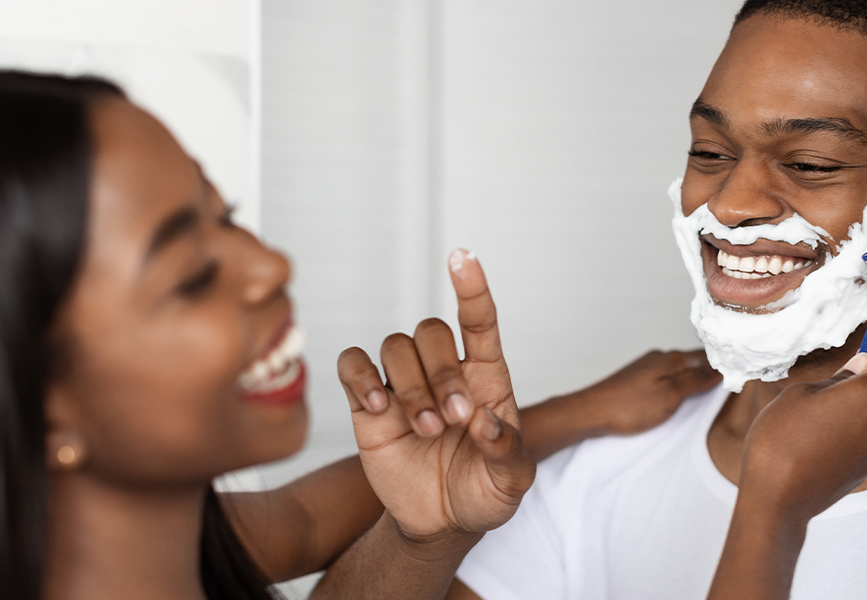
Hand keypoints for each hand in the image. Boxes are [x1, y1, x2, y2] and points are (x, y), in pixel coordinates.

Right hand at [337, 249, 535, 539]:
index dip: (471, 287)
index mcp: (486, 376)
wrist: (442, 523)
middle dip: (443, 374)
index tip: (462, 258)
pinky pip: (353, 365)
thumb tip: (484, 421)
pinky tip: (380, 407)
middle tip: (454, 421)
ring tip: (425, 429)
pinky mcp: (368, 404)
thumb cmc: (483, 492)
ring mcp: (404, 383)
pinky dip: (362, 377)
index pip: (478, 319)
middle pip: (432, 332)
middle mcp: (444, 370)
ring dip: (412, 386)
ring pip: (395, 346)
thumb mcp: (512, 480)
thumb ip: (507, 450)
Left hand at [574, 349, 721, 435]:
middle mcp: (660, 358)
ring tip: (710, 390)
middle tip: (730, 382)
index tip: (740, 371)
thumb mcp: (670, 396)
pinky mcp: (638, 379)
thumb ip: (695, 381)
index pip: (706, 356)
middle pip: (694, 361)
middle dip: (711, 370)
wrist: (591, 412)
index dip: (723, 363)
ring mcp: (648, 367)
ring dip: (694, 378)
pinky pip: (667, 377)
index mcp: (671, 359)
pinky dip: (679, 384)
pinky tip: (681, 395)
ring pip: (680, 369)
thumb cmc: (628, 407)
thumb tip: (718, 369)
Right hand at [738, 350, 866, 522]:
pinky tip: (818, 445)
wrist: (777, 498)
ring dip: (856, 413)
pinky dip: (851, 437)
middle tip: (828, 391)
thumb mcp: (798, 394)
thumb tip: (859, 367)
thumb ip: (837, 378)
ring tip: (816, 423)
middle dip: (865, 387)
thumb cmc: (780, 441)